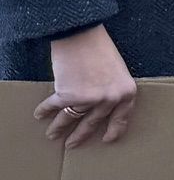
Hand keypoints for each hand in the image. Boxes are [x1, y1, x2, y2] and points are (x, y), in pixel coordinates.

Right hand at [38, 25, 136, 148]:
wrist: (82, 35)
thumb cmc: (101, 48)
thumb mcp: (118, 71)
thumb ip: (112, 89)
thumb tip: (100, 104)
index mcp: (126, 93)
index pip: (121, 118)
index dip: (114, 131)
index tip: (107, 140)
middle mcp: (109, 100)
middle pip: (92, 122)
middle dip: (80, 135)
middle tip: (72, 144)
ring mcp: (89, 100)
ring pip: (70, 118)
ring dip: (59, 128)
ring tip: (52, 135)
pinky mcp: (68, 95)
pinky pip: (54, 107)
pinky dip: (45, 111)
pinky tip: (40, 114)